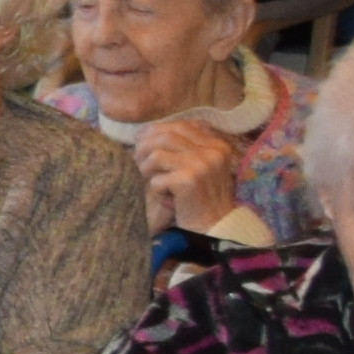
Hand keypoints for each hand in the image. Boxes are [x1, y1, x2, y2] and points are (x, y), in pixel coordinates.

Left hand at [132, 117, 247, 235]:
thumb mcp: (200, 168)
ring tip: (148, 180)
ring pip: (157, 154)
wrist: (216, 227)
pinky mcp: (189, 181)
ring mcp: (202, 165)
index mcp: (217, 145)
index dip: (157, 130)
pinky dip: (154, 188)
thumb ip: (185, 148)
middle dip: (144, 147)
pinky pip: (156, 179)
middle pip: (166, 136)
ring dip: (145, 168)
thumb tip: (147, 132)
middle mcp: (212, 152)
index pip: (182, 126)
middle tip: (136, 161)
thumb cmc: (202, 198)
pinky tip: (164, 198)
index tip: (141, 140)